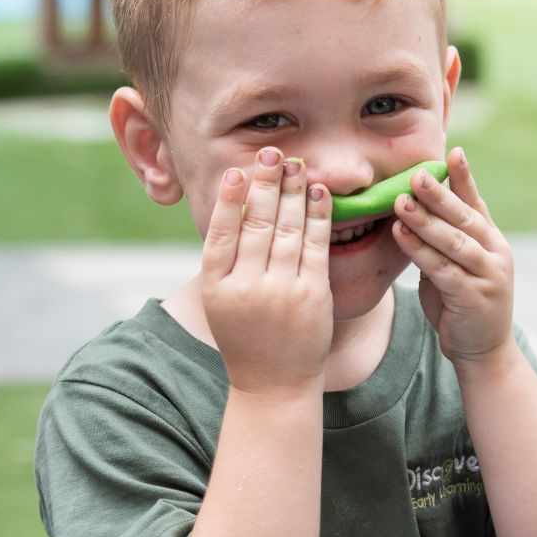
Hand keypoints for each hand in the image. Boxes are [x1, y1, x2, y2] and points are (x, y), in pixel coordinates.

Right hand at [201, 149, 332, 393]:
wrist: (274, 384)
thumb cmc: (246, 336)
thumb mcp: (223, 301)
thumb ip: (226, 259)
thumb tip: (235, 204)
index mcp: (218, 288)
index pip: (221, 234)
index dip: (229, 200)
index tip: (237, 171)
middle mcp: (247, 289)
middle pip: (256, 225)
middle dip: (266, 184)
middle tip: (273, 152)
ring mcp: (282, 293)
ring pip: (287, 230)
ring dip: (293, 192)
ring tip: (296, 164)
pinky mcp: (312, 296)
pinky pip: (316, 247)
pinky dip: (318, 216)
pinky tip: (318, 193)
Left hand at [392, 147, 513, 368]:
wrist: (483, 351)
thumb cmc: (462, 303)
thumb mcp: (456, 265)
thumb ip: (444, 241)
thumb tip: (416, 209)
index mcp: (491, 240)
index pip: (476, 202)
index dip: (464, 177)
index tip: (453, 151)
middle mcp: (494, 253)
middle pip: (465, 217)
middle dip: (439, 194)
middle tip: (415, 174)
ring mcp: (487, 275)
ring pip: (454, 241)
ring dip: (425, 220)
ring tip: (400, 201)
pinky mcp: (473, 297)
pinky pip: (442, 268)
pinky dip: (419, 250)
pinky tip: (400, 234)